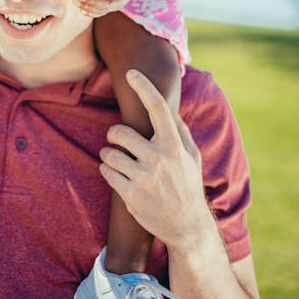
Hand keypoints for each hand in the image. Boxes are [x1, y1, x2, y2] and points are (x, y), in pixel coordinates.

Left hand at [99, 69, 211, 250]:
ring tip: (114, 158)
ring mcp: (144, 179)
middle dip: (113, 134)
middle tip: (115, 137)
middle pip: (120, 132)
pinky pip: (107, 172)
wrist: (188, 226)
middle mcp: (159, 160)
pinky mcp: (130, 195)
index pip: (157, 108)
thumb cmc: (188, 184)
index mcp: (174, 146)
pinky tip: (115, 173)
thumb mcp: (192, 156)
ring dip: (108, 153)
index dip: (143, 87)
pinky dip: (107, 169)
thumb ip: (180, 130)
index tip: (131, 72)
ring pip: (109, 153)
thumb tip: (167, 106)